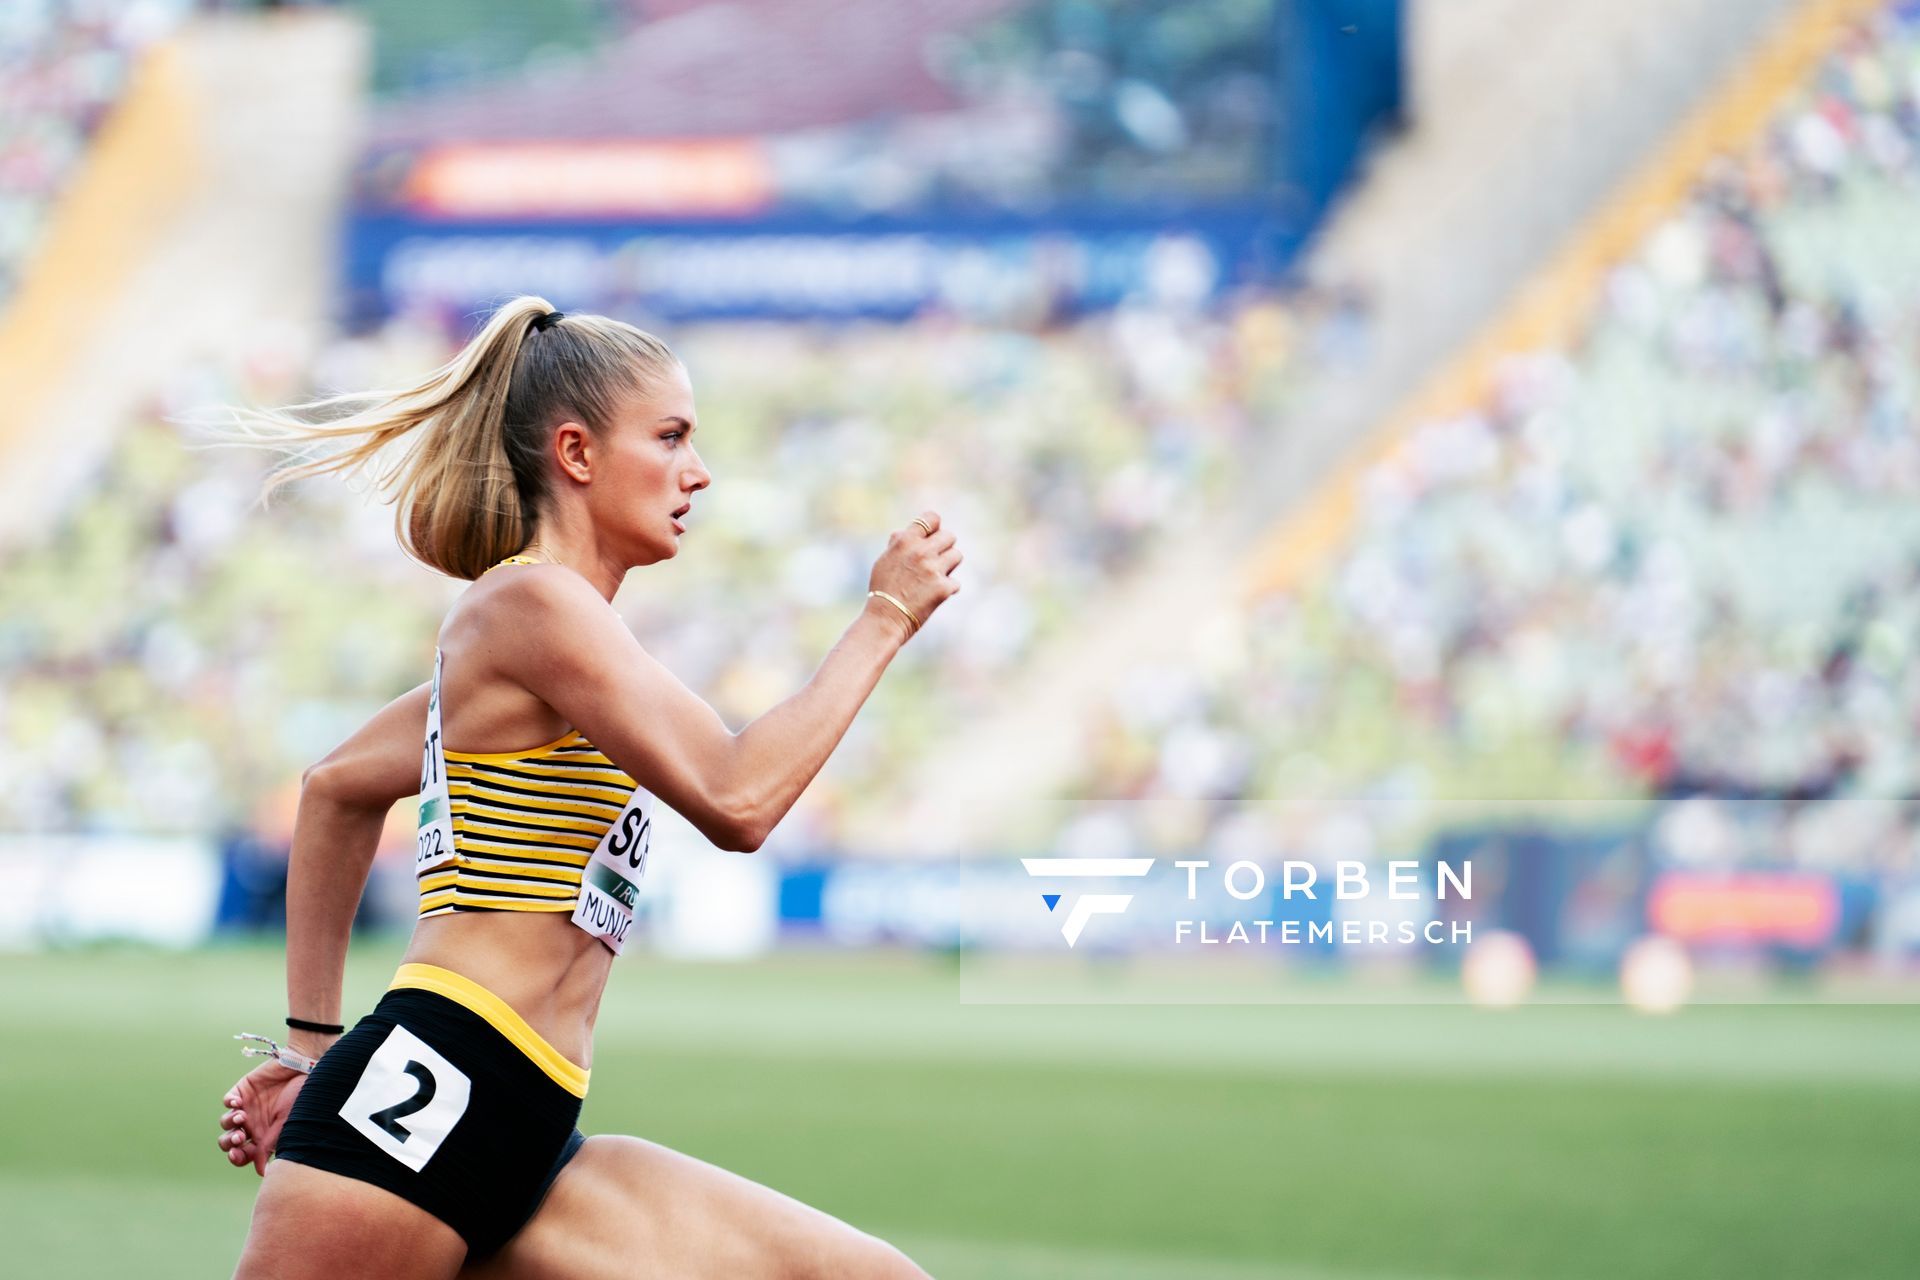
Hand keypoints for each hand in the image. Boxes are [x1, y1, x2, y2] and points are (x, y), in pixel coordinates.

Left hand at [217, 1057, 311, 1176]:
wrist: (304, 1069)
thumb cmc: (302, 1099)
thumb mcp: (287, 1125)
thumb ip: (268, 1147)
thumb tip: (262, 1173)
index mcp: (263, 1137)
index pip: (243, 1154)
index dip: (237, 1157)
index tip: (239, 1153)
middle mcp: (252, 1125)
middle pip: (229, 1142)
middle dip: (230, 1143)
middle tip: (240, 1136)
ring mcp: (246, 1108)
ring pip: (226, 1123)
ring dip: (230, 1123)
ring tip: (242, 1116)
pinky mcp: (242, 1090)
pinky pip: (227, 1101)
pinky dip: (229, 1104)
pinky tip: (238, 1103)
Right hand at [867, 511, 961, 640]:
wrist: (885, 619)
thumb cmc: (883, 590)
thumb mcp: (884, 560)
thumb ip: (898, 543)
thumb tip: (906, 531)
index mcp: (905, 541)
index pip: (932, 518)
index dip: (935, 527)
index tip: (932, 537)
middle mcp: (921, 552)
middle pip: (949, 536)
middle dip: (944, 548)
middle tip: (935, 561)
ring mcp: (933, 569)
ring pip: (957, 556)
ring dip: (949, 566)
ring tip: (936, 577)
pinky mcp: (943, 588)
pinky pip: (956, 582)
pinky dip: (948, 589)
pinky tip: (935, 595)